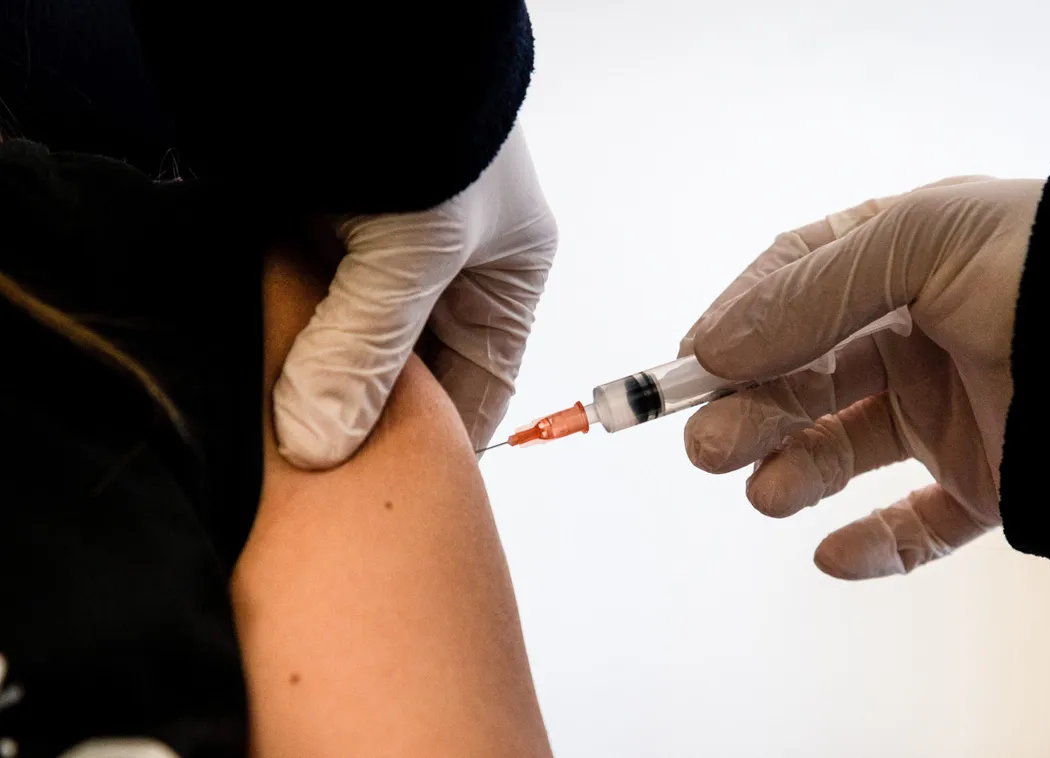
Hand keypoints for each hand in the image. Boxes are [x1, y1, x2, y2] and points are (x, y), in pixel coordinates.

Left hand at [273, 125, 556, 468]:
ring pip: (350, 339)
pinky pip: (304, 300)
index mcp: (506, 274)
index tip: (401, 492)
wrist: (357, 30)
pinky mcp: (322, 223)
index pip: (482, 385)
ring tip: (285, 426)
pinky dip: (282, 331)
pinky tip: (260, 365)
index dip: (446, 443)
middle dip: (370, 411)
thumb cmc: (430, 124)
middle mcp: (448, 267)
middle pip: (411, 370)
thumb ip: (363, 350)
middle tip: (324, 466)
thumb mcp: (411, 253)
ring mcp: (382, 245)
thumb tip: (318, 444)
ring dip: (318, 373)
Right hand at [680, 176, 1042, 577]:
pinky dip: (873, 547)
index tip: (691, 369)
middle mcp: (916, 336)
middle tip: (712, 447)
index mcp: (899, 263)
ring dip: (792, 473)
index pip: (791, 291)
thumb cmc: (1047, 264)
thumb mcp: (919, 243)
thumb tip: (712, 344)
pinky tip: (836, 554)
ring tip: (769, 491)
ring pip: (843, 452)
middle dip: (749, 411)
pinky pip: (917, 526)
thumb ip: (810, 292)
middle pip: (803, 378)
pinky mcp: (988, 483)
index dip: (736, 329)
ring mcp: (950, 412)